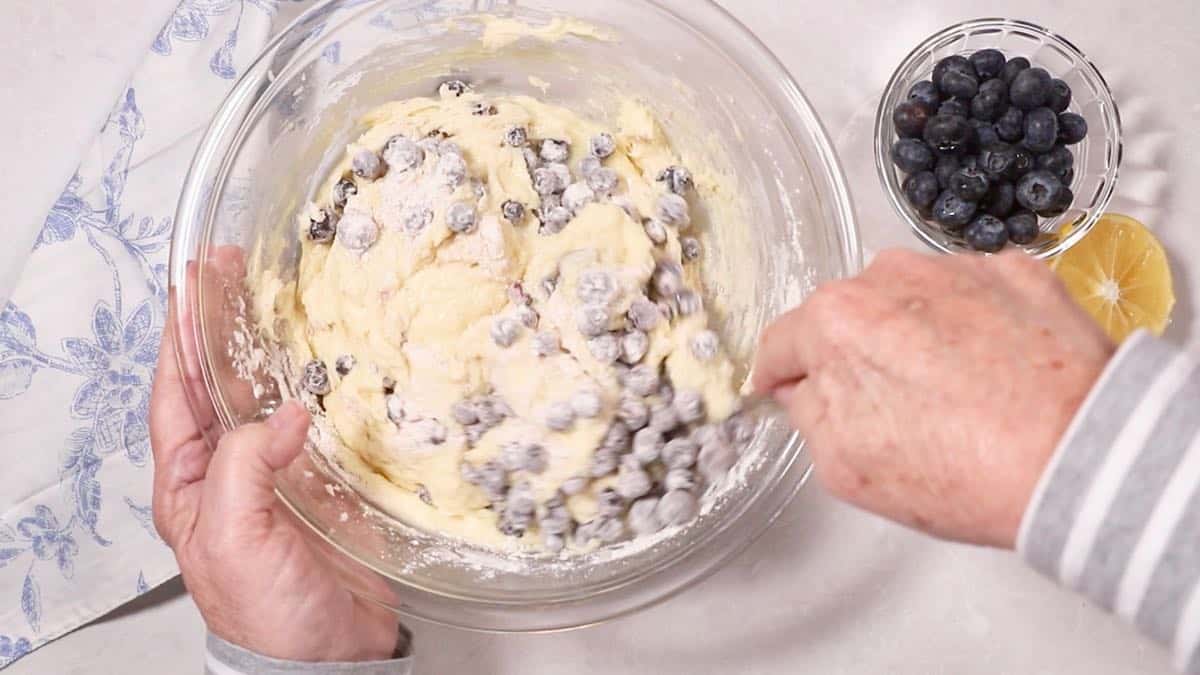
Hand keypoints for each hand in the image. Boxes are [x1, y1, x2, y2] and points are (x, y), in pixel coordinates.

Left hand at [150, 249, 399, 661]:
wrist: (328, 654)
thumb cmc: (267, 612)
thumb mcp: (233, 538)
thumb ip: (246, 468)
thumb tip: (286, 413)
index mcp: (189, 483)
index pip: (175, 393)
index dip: (180, 335)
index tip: (191, 284)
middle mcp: (228, 471)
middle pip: (217, 381)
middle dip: (219, 324)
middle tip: (232, 268)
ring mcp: (276, 473)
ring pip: (265, 393)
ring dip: (267, 344)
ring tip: (275, 295)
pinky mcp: (321, 481)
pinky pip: (316, 419)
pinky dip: (319, 383)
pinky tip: (326, 358)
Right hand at [753, 249, 1114, 547]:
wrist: (1080, 456)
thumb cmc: (964, 470)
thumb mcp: (845, 468)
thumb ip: (807, 414)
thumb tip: (806, 390)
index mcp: (832, 322)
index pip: (781, 343)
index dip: (782, 376)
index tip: (789, 390)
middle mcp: (887, 276)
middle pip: (847, 315)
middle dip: (855, 353)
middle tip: (891, 407)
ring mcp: (955, 267)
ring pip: (910, 298)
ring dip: (914, 331)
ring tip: (953, 389)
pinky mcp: (1016, 271)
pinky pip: (972, 293)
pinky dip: (973, 323)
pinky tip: (994, 370)